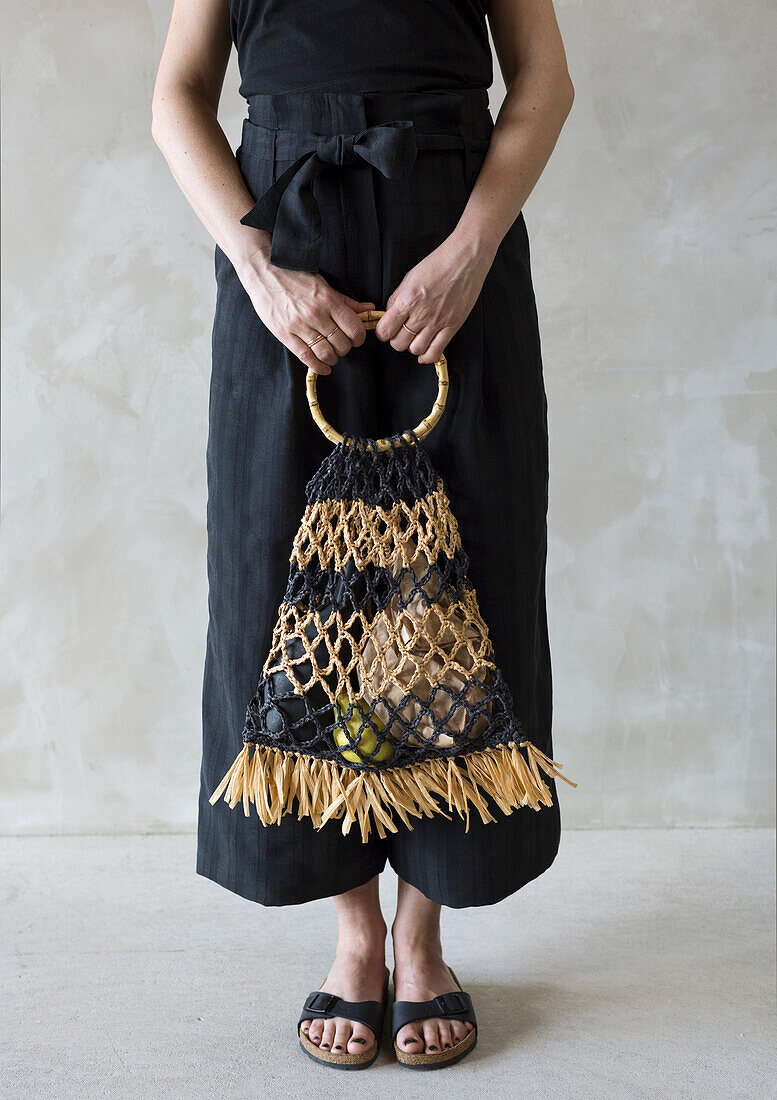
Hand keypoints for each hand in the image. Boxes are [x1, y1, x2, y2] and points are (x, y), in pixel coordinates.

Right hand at [236, 244, 373, 374]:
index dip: (359, 338)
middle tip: (342, 346)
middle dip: (345, 348)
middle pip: (341, 343)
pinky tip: (324, 368)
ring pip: (325, 353)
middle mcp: (315, 314)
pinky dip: (318, 367)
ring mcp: (299, 325)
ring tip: (332, 355)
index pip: (354, 328)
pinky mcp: (284, 334)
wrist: (264, 271)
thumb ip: (346, 301)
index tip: (356, 338)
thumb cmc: (295, 276)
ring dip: (333, 358)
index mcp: (327, 300)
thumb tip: (369, 309)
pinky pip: (306, 357)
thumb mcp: (324, 285)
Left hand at [374, 230, 496, 362]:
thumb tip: (389, 315)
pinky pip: (436, 352)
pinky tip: (423, 354)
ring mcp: (438, 322)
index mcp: (408, 300)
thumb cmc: (438, 264)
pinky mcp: (452, 326)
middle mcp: (421, 314)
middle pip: (399, 343)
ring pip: (415, 349)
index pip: (385, 330)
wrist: (465, 260)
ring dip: (411, 346)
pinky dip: (426, 357)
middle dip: (396, 340)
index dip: (382, 332)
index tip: (385, 330)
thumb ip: (397, 298)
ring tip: (413, 338)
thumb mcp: (409, 277)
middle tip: (399, 333)